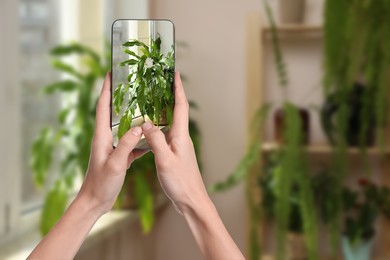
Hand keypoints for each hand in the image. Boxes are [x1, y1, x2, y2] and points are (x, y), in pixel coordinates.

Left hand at [78, 72, 144, 214]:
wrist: (95, 201)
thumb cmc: (101, 184)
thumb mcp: (115, 164)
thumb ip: (126, 145)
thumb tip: (139, 128)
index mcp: (102, 136)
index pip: (102, 107)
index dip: (105, 89)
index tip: (110, 73)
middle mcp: (106, 138)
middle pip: (112, 112)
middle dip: (119, 97)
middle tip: (130, 84)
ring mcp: (112, 147)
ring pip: (124, 127)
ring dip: (132, 116)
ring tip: (144, 106)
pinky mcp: (119, 156)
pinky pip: (131, 143)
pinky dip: (140, 138)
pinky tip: (152, 138)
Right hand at [142, 72, 244, 258]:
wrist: (192, 200)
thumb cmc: (181, 182)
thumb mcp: (165, 161)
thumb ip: (156, 141)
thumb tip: (146, 124)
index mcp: (181, 136)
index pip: (180, 106)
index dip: (178, 88)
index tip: (174, 72)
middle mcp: (181, 137)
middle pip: (176, 110)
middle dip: (170, 94)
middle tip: (159, 81)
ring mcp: (178, 146)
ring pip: (169, 122)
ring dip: (162, 110)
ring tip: (150, 100)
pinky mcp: (174, 154)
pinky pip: (164, 134)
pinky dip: (157, 127)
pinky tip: (147, 129)